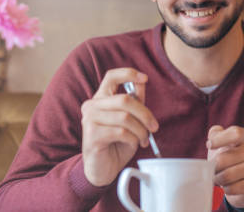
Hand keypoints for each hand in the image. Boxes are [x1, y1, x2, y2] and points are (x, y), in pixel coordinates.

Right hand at [81, 68, 158, 185]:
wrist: (103, 169)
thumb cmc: (117, 143)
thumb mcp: (131, 120)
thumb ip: (135, 102)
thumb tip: (141, 82)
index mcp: (101, 99)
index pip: (111, 77)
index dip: (128, 74)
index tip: (145, 78)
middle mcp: (92, 106)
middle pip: (125, 99)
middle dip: (145, 114)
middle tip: (154, 127)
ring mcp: (89, 120)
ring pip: (125, 117)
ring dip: (141, 130)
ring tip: (144, 139)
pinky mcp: (92, 136)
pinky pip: (121, 132)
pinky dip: (134, 138)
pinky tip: (135, 144)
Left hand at [206, 125, 243, 208]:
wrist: (243, 177)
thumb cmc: (228, 156)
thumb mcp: (222, 142)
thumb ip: (215, 135)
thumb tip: (211, 140)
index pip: (235, 134)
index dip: (220, 139)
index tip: (209, 145)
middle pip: (225, 157)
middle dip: (213, 166)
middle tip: (210, 170)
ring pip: (228, 175)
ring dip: (218, 179)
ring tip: (217, 178)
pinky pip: (235, 187)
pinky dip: (226, 189)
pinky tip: (225, 186)